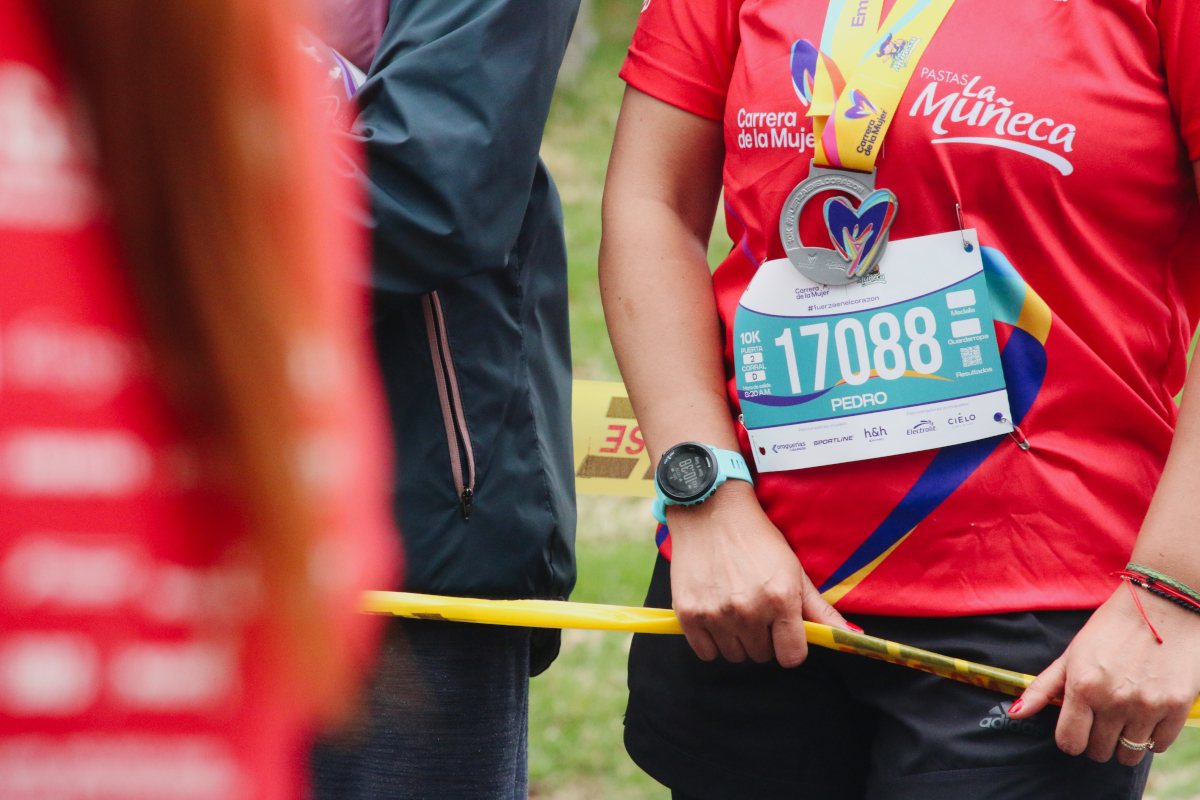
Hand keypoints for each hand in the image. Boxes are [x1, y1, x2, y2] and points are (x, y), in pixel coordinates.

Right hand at [666, 480, 854, 667]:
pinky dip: (711, 642)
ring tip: (733, 607)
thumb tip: (852, 635)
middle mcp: (748, 610)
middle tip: (755, 608)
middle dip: (762, 638)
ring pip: (734, 655)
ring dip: (736, 639)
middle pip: (762, 656)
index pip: (792, 656)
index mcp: (780, 598)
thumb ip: (820, 609)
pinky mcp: (688, 614)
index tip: (783, 631)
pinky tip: (714, 615)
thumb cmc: (756, 539)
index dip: (790, 645)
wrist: (710, 511)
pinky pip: (705, 653)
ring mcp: (716, 614)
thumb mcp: (794, 570)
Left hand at [1009, 583, 1199, 764]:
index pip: (1069, 742)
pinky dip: (1151, 738)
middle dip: (1095, 740)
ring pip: (1129, 754)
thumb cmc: (1110, 630)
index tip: (1077, 729)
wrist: (1161, 607)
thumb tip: (1015, 713)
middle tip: (1101, 719)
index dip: (1070, 740)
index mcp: (1083, 686)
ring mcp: (1147, 706)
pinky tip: (1146, 716)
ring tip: (1124, 719)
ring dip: (1123, 742)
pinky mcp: (1177, 707)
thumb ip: (1042, 688)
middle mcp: (1114, 700)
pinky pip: (1159, 746)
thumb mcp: (1071, 655)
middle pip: (1098, 751)